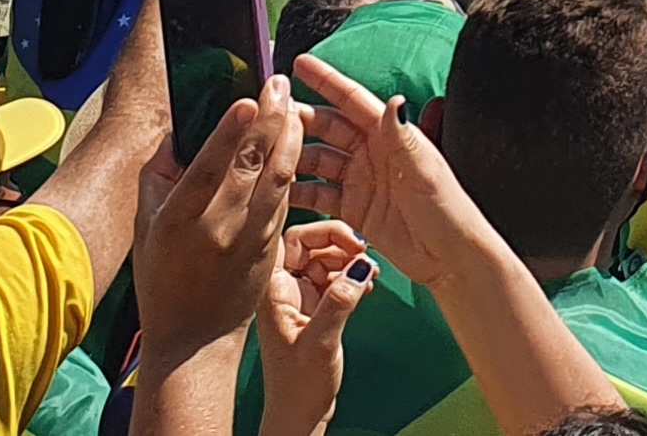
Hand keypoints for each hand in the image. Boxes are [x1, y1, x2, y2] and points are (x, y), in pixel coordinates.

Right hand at [132, 76, 302, 363]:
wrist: (194, 339)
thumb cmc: (161, 279)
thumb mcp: (145, 227)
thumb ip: (156, 178)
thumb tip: (173, 136)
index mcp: (180, 220)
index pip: (210, 167)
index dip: (231, 132)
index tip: (247, 99)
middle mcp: (219, 228)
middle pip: (252, 165)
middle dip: (269, 119)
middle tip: (277, 82)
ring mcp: (250, 240)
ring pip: (278, 179)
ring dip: (289, 138)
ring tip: (292, 104)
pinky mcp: (271, 249)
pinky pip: (283, 202)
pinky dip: (290, 168)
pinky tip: (293, 143)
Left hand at [257, 221, 376, 435]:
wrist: (300, 416)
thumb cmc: (298, 386)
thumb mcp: (321, 341)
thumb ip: (339, 302)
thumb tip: (360, 266)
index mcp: (274, 290)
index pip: (291, 239)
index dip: (321, 231)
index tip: (352, 240)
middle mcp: (284, 289)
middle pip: (311, 245)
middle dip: (340, 245)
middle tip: (367, 254)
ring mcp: (301, 298)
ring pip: (325, 262)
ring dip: (350, 262)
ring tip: (372, 273)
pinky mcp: (316, 309)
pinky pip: (335, 281)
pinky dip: (352, 279)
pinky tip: (368, 286)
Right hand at [292, 51, 499, 289]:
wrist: (450, 256)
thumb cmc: (446, 208)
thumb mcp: (424, 169)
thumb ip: (402, 136)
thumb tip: (394, 101)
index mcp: (389, 134)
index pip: (352, 100)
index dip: (326, 81)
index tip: (299, 64)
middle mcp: (371, 152)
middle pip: (328, 127)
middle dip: (299, 119)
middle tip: (269, 114)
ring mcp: (360, 180)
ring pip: (318, 160)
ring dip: (294, 154)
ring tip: (266, 151)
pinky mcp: (353, 209)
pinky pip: (319, 195)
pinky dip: (299, 191)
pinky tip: (277, 188)